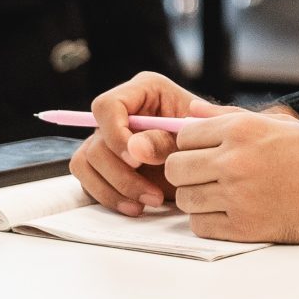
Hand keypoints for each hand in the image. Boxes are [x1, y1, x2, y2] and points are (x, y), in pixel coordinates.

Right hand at [69, 70, 223, 211]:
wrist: (213, 163)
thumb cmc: (208, 142)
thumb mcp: (194, 138)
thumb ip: (166, 140)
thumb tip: (133, 149)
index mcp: (143, 91)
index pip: (108, 106)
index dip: (115, 134)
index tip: (136, 161)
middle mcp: (120, 113)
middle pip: (96, 142)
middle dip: (121, 175)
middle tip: (153, 196)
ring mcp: (108, 139)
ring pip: (85, 164)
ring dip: (112, 190)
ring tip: (146, 204)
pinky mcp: (103, 164)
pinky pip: (88, 181)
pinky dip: (108, 197)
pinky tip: (136, 207)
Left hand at [161, 112, 298, 244]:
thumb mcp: (278, 123)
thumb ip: (229, 116)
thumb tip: (191, 113)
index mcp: (243, 129)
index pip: (184, 135)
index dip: (190, 144)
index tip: (202, 151)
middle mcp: (235, 160)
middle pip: (176, 168)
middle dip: (186, 171)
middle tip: (205, 175)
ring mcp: (237, 196)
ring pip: (184, 199)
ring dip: (196, 197)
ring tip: (219, 194)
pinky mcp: (244, 227)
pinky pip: (200, 225)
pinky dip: (208, 220)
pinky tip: (228, 212)